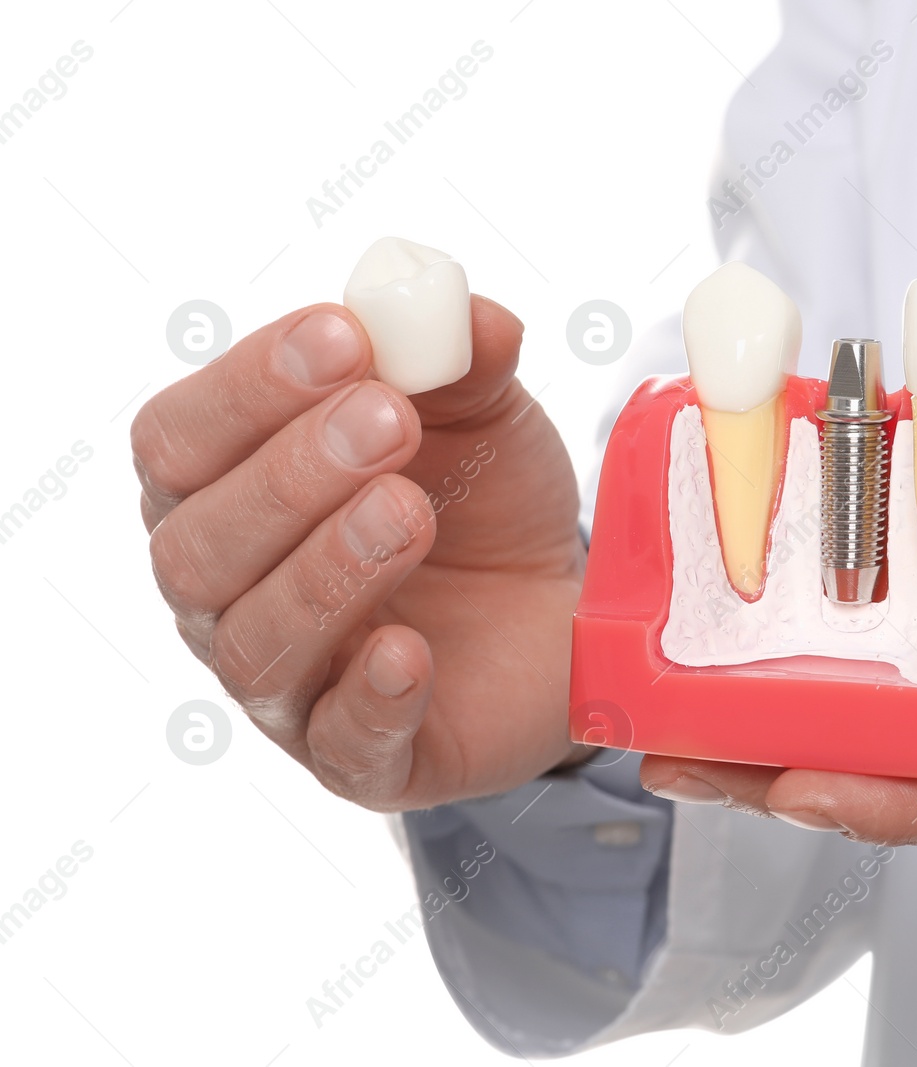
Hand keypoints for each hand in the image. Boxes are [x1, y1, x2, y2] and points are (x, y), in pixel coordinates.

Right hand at [134, 298, 585, 810]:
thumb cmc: (484, 502)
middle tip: (388, 421)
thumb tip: (468, 314)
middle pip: (198, 547)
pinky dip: (369, 698)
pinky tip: (407, 649)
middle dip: (290, 475)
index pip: (178, 440)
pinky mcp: (366, 759)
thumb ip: (465, 358)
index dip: (248, 387)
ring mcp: (291, 688)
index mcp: (226, 491)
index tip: (345, 337)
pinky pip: (342, 745)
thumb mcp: (481, 414)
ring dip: (328, 569)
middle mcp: (230, 595)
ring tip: (408, 509)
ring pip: (257, 644)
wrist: (565, 608)